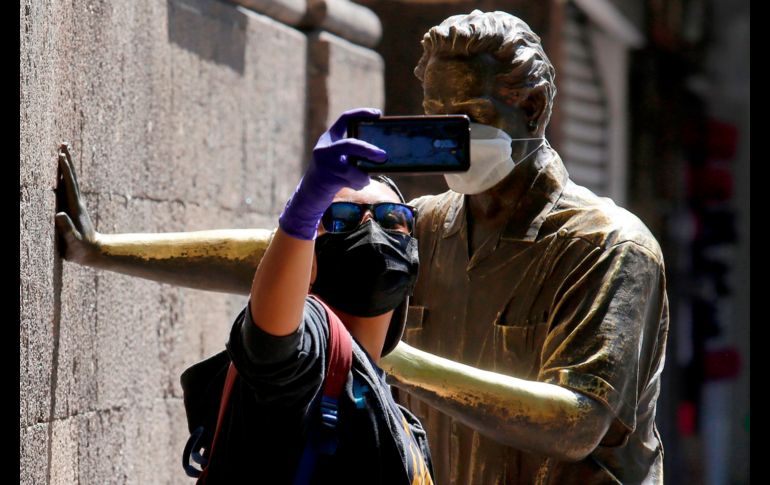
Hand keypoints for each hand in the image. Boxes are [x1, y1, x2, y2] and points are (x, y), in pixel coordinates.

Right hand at [54, 143, 100, 264]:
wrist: (94, 252)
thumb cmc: (81, 249)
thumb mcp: (73, 241)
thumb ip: (67, 229)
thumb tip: (59, 214)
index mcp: (75, 208)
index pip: (69, 185)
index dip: (64, 170)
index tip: (60, 155)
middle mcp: (76, 202)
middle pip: (71, 177)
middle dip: (66, 161)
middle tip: (63, 143)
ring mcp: (75, 204)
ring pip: (70, 181)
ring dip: (66, 166)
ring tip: (62, 151)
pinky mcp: (73, 208)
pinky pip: (67, 188)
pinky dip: (63, 177)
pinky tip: (60, 173)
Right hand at [279, 108, 386, 239]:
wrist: (310, 193)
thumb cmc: (332, 174)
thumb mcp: (339, 158)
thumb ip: (353, 153)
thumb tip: (381, 155)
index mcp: (329, 138)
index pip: (345, 118)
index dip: (361, 113)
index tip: (378, 114)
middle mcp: (324, 149)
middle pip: (350, 144)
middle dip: (368, 150)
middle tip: (383, 155)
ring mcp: (324, 164)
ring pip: (351, 168)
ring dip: (363, 176)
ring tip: (366, 179)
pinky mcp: (327, 179)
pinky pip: (350, 181)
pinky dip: (359, 184)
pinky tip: (358, 185)